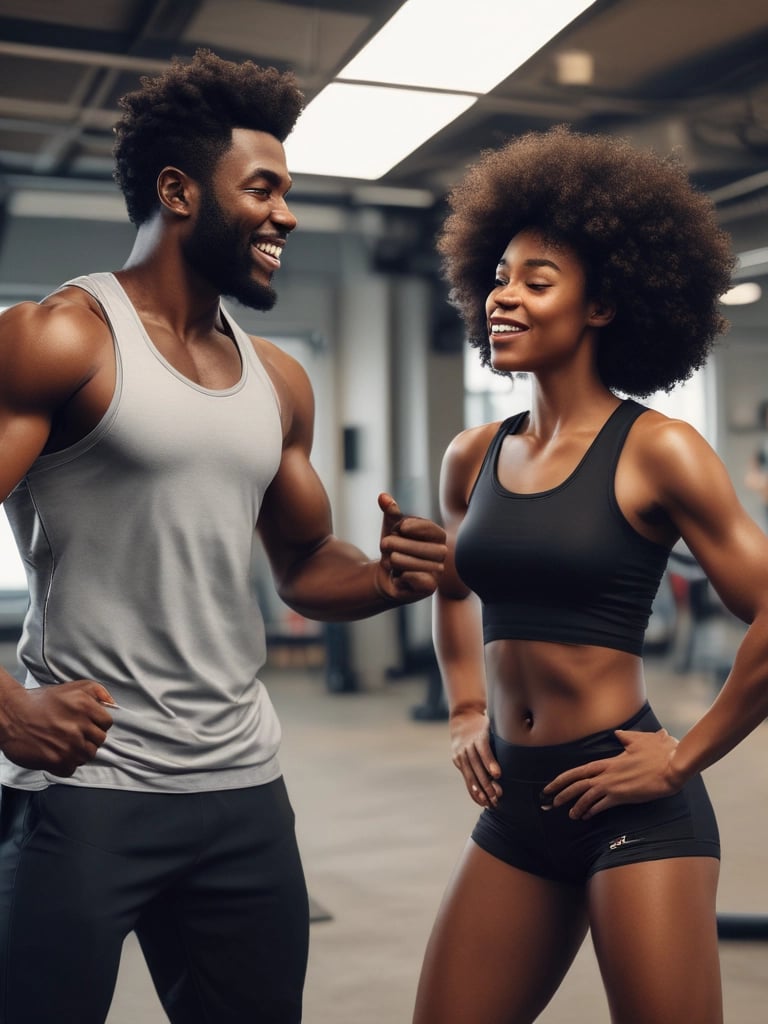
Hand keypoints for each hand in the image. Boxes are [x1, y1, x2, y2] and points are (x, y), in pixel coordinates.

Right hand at [0, 680, 115, 776]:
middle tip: (73, 734)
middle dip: (88, 738)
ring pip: (87, 756)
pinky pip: (72, 769)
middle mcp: (80, 726)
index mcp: (85, 706)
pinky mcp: (57, 761)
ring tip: (64, 743)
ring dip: (78, 752)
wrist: (11, 715)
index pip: (107, 723)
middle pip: (99, 741)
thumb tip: (113, 704)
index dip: (97, 724)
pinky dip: (65, 765)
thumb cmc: (41, 701)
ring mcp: (69, 745)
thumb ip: (97, 692)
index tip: (86, 725)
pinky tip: (55, 753)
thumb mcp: (73, 687)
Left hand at [375, 492, 445, 601]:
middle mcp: (442, 553)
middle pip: (417, 546)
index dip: (408, 526)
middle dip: (394, 544)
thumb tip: (382, 497)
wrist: (387, 575)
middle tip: (383, 545)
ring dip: (393, 561)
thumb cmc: (394, 548)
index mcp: (438, 535)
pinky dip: (401, 576)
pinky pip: (415, 578)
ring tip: (390, 561)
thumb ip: (391, 512)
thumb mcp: (391, 528)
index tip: (398, 529)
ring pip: (412, 563)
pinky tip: (398, 575)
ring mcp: (438, 571)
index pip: (426, 527)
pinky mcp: (431, 587)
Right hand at [450, 707, 501, 806]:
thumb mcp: (495, 723)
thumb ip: (508, 730)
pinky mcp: (457, 760)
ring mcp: (461, 753)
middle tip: (497, 795)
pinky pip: (466, 777)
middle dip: (486, 782)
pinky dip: (473, 790)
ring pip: (469, 773)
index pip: (484, 749)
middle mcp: (468, 745)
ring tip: (489, 802)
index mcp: (479, 735)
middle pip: (476, 765)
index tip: (498, 774)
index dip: (490, 761)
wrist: (463, 719)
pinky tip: (481, 800)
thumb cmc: (487, 724)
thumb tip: (529, 726)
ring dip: (479, 789)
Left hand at [540, 727, 680, 819]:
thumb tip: (619, 734)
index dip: (563, 778)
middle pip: (577, 783)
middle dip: (561, 793)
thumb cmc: (659, 752)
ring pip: (586, 796)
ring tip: (570, 814)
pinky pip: (602, 806)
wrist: (672, 765)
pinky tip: (587, 816)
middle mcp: (607, 774)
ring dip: (576, 806)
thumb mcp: (641, 740)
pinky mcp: (623, 796)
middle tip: (550, 802)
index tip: (551, 785)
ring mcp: (614, 785)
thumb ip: (627, 738)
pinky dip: (592, 811)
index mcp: (609, 761)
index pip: (580, 770)